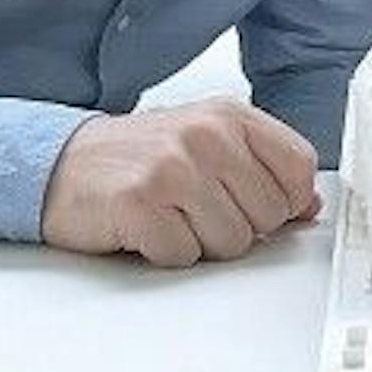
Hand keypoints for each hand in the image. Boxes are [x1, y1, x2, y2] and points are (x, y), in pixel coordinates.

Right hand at [40, 99, 320, 267]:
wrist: (62, 163)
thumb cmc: (140, 156)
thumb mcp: (209, 143)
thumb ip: (263, 167)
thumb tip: (309, 205)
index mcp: (230, 115)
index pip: (299, 166)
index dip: (290, 200)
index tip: (265, 207)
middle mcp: (206, 135)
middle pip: (268, 214)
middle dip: (239, 225)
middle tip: (199, 209)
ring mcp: (173, 168)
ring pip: (231, 242)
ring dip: (201, 242)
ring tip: (172, 215)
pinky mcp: (140, 203)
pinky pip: (184, 256)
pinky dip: (166, 253)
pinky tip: (147, 228)